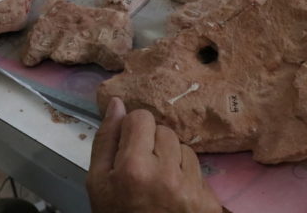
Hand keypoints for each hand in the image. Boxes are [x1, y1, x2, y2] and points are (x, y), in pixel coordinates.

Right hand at [87, 98, 222, 212]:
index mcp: (134, 167)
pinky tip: (174, 196)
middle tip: (143, 169)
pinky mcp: (208, 202)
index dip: (133, 130)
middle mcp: (167, 174)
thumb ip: (106, 140)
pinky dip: (187, 179)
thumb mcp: (97, 182)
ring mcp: (191, 189)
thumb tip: (117, 104)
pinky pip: (199, 171)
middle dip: (153, 144)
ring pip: (185, 148)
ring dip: (173, 160)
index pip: (142, 118)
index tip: (129, 148)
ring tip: (159, 183)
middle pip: (165, 130)